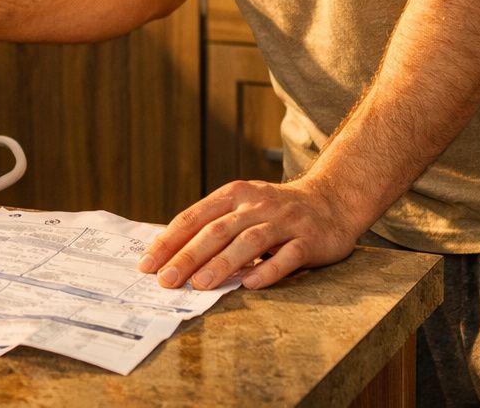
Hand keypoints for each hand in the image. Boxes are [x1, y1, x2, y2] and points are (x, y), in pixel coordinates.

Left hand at [137, 178, 363, 290]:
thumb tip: (172, 255)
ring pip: (249, 242)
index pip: (195, 217)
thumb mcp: (243, 206)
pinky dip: (268, 270)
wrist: (332, 201)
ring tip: (201, 284)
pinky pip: (287, 256)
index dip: (170, 240)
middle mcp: (257, 205)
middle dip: (189, 256)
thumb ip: (214, 225)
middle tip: (167, 279)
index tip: (148, 264)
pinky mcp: (308, 239)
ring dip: (223, 264)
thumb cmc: (276, 211)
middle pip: (217, 230)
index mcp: (235, 194)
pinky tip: (250, 285)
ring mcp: (284, 221)